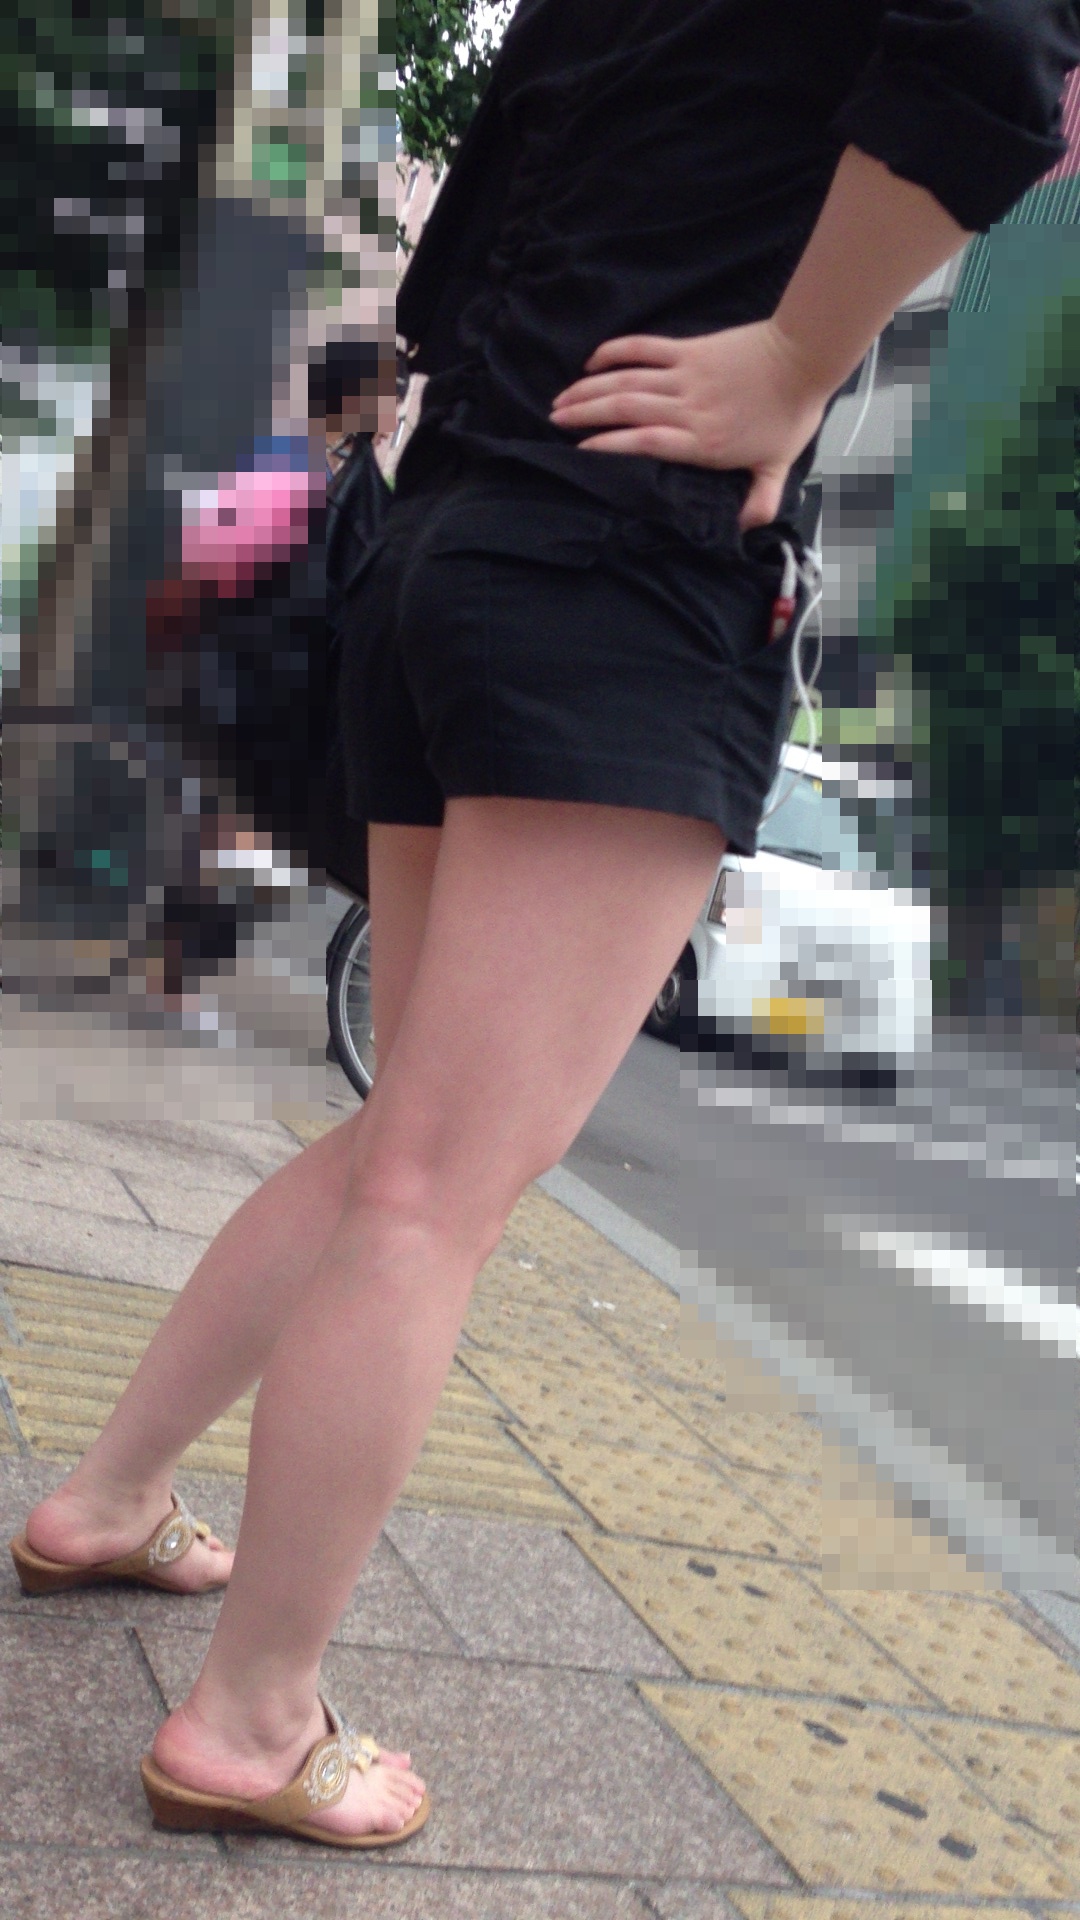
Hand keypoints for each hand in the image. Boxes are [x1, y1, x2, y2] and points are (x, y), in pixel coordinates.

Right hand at [549, 319, 830, 530]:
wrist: (803, 359)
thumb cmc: (790, 415)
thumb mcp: (778, 468)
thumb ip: (759, 502)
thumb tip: (741, 531)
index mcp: (703, 442)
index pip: (645, 442)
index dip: (608, 445)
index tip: (580, 451)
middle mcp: (687, 409)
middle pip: (625, 410)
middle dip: (585, 415)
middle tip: (555, 421)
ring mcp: (685, 376)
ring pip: (627, 381)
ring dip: (590, 389)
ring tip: (562, 399)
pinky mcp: (688, 350)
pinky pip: (645, 348)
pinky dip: (615, 352)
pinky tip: (593, 361)